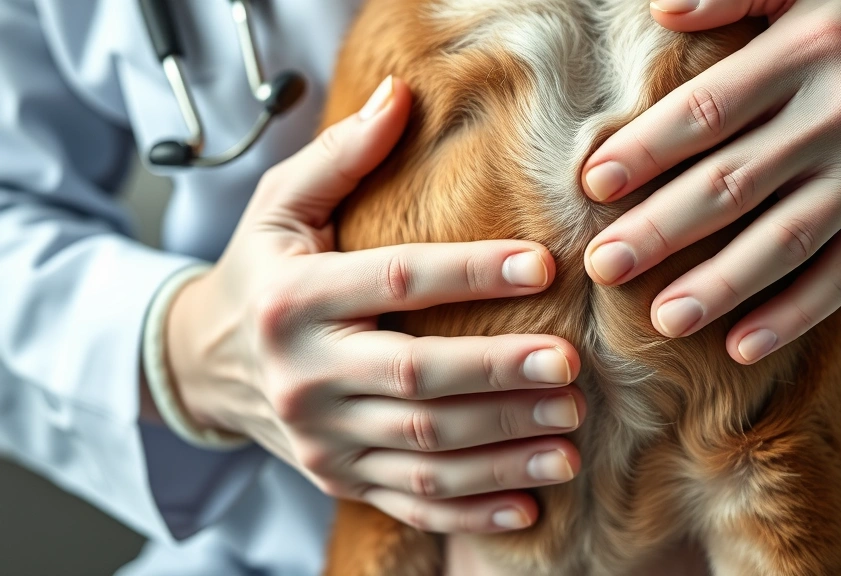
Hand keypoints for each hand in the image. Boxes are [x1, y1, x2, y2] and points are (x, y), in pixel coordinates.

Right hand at [165, 77, 584, 533]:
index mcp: (294, 299)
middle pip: (416, 379)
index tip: (543, 265)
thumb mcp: (280, 207)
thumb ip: (339, 156)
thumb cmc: (259, 273)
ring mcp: (321, 436)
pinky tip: (529, 504)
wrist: (206, 363)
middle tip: (569, 367)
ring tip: (569, 435)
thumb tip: (401, 97)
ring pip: (422, 451)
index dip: (472, 273)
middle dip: (497, 375)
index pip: (396, 280)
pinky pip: (409, 502)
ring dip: (502, 448)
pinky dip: (471, 508)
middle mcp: (305, 374)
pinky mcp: (337, 475)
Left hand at [581, 0, 840, 363]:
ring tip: (664, 320)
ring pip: (786, 239)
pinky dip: (796, 313)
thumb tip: (664, 11)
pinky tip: (744, 345)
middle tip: (604, 265)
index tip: (595, 184)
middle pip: (735, 183)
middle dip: (662, 229)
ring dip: (720, 286)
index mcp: (810, 48)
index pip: (709, 111)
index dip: (647, 151)